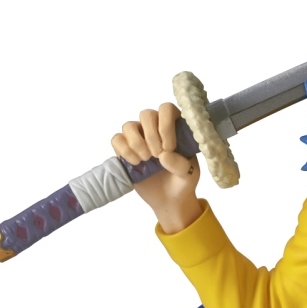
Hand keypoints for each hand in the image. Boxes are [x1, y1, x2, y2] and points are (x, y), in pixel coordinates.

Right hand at [112, 103, 201, 232]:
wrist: (169, 199)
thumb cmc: (182, 181)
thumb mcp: (189, 174)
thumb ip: (181, 165)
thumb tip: (164, 155)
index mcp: (174, 127)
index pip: (166, 109)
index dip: (166, 125)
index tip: (169, 148)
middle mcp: (155, 128)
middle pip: (146, 114)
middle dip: (151, 136)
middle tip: (158, 156)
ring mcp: (138, 137)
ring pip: (129, 126)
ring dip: (137, 144)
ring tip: (147, 160)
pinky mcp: (125, 149)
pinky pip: (117, 140)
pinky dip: (124, 151)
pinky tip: (136, 163)